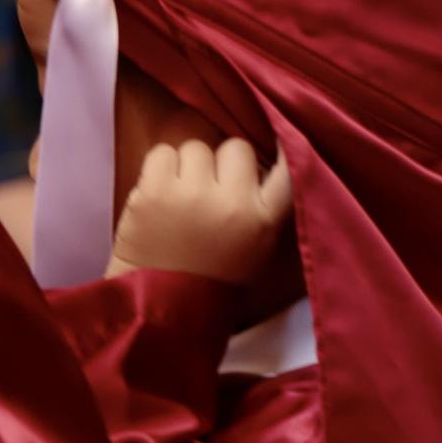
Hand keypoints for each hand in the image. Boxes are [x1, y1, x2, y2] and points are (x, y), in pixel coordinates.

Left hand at [109, 139, 293, 283]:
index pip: (288, 167)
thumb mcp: (259, 246)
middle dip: (222, 164)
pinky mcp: (153, 192)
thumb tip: (261, 161)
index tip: (279, 136)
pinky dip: (160, 167)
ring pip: (197, 147)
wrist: (158, 306)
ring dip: (189, 165)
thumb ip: (265, 205)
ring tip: (181, 191)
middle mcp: (232, 201)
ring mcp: (191, 194)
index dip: (285, 145)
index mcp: (264, 219)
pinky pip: (161, 153)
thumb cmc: (213, 278)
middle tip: (210, 186)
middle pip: (236, 148)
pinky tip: (158, 190)